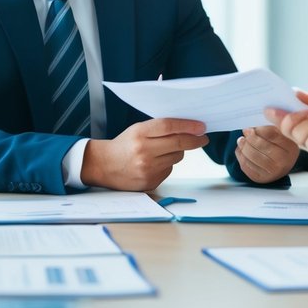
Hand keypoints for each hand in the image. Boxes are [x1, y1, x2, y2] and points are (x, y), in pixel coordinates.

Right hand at [82, 118, 207, 190]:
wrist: (104, 166)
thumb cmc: (125, 145)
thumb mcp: (138, 130)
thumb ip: (160, 128)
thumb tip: (189, 128)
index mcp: (139, 134)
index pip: (169, 126)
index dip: (188, 126)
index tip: (202, 127)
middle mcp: (143, 152)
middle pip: (179, 143)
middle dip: (195, 140)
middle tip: (203, 138)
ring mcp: (147, 169)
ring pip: (177, 157)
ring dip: (177, 152)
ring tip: (162, 151)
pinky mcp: (150, 182)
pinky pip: (169, 169)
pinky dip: (167, 164)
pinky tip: (154, 163)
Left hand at [235, 126, 299, 183]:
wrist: (283, 165)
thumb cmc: (280, 147)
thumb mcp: (281, 135)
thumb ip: (268, 130)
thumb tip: (249, 130)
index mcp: (290, 148)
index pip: (271, 135)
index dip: (258, 130)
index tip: (250, 128)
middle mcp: (283, 162)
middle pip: (261, 146)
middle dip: (249, 138)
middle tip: (245, 133)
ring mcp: (271, 173)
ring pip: (251, 157)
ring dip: (243, 147)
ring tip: (241, 141)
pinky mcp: (260, 179)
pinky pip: (246, 166)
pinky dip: (240, 156)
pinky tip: (241, 151)